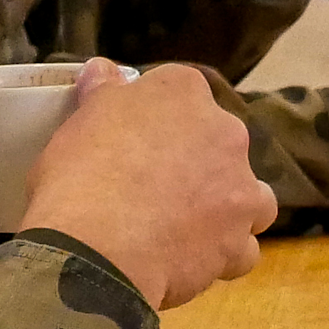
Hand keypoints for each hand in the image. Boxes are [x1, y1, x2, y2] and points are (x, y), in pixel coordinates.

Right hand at [20, 60, 281, 307]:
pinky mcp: (239, 240)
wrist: (98, 246)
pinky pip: (243, 248)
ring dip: (227, 207)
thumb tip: (102, 68)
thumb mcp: (79, 119)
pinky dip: (224, 254)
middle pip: (219, 142)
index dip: (159, 118)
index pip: (180, 92)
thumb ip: (101, 92)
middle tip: (154, 188)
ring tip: (188, 227)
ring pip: (248, 195)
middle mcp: (225, 131)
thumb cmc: (81, 173)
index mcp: (183, 91)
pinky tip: (192, 261)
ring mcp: (240, 188)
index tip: (135, 141)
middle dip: (196, 162)